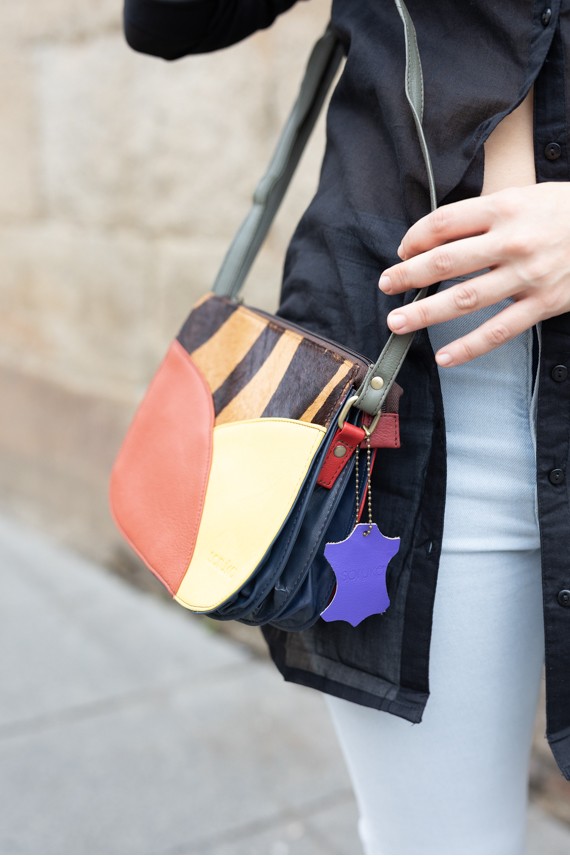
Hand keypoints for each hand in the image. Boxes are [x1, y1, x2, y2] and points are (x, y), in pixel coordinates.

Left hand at [378, 182, 569, 365]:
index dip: (415, 238)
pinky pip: (499, 331)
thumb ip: (483, 214)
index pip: (444, 223)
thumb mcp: (524, 196)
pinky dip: (469, 347)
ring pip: (465, 298)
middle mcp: (512, 241)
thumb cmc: (563, 211)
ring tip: (398, 322)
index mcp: (504, 208)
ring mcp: (527, 276)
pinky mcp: (543, 304)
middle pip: (446, 260)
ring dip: (425, 313)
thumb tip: (436, 236)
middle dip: (408, 275)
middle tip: (385, 285)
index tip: (402, 251)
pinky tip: (445, 357)